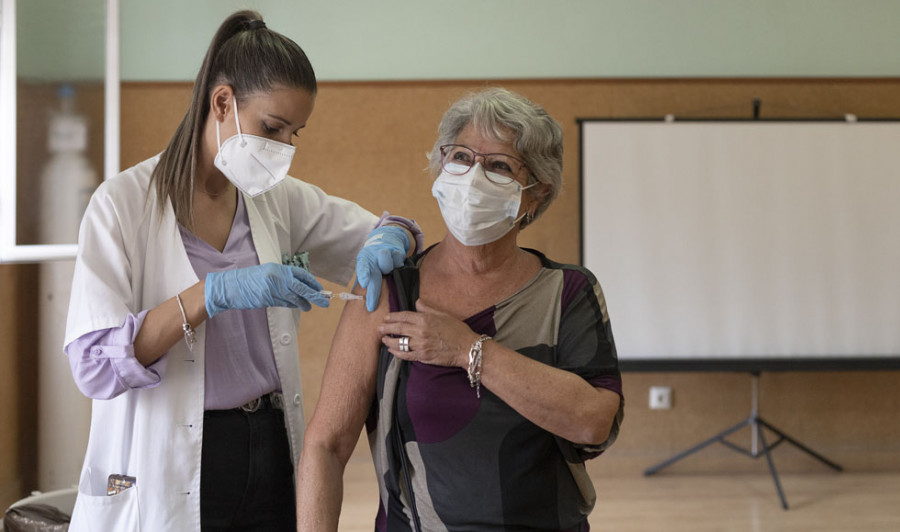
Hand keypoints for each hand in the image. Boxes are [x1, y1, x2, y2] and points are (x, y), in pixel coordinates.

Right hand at [205, 263, 328, 317]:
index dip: (312, 281)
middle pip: (302, 287)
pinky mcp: (268, 300)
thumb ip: (282, 278)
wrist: (230, 286)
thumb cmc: (248, 280)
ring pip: (294, 298)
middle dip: (315, 295)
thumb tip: (298, 286)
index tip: (319, 288)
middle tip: (325, 301)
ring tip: (309, 307)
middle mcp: (277, 278)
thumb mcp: (267, 273)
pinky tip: (297, 307)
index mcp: (278, 269)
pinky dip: (292, 305)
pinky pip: (284, 303)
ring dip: (304, 303)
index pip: (301, 274)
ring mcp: (273, 290)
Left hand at [356, 226, 409, 311]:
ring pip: (388, 265)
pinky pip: (399, 263)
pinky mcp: (397, 251)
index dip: (363, 275)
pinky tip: (395, 264)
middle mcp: (373, 255)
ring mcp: (386, 252)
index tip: (364, 284)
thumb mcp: (366, 264)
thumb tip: (357, 297)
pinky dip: (398, 266)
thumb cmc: (374, 258)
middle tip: (371, 306)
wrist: (386, 238)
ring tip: (388, 270)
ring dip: (388, 270)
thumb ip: (363, 277)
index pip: (362, 267)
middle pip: (374, 274)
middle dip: (373, 291)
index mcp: (363, 258)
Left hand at [378, 300, 479, 366]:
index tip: (386, 318)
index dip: (393, 317)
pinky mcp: (423, 356)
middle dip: (386, 328)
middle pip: (399, 328)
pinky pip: (405, 355)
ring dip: (389, 341)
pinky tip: (392, 351)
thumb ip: (428, 309)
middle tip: (379, 328)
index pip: (404, 316)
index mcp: (425, 319)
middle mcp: (421, 331)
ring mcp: (421, 345)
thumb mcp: (444, 315)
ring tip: (383, 339)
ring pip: (399, 342)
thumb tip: (418, 302)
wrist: (466, 347)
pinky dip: (397, 353)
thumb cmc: (457, 330)